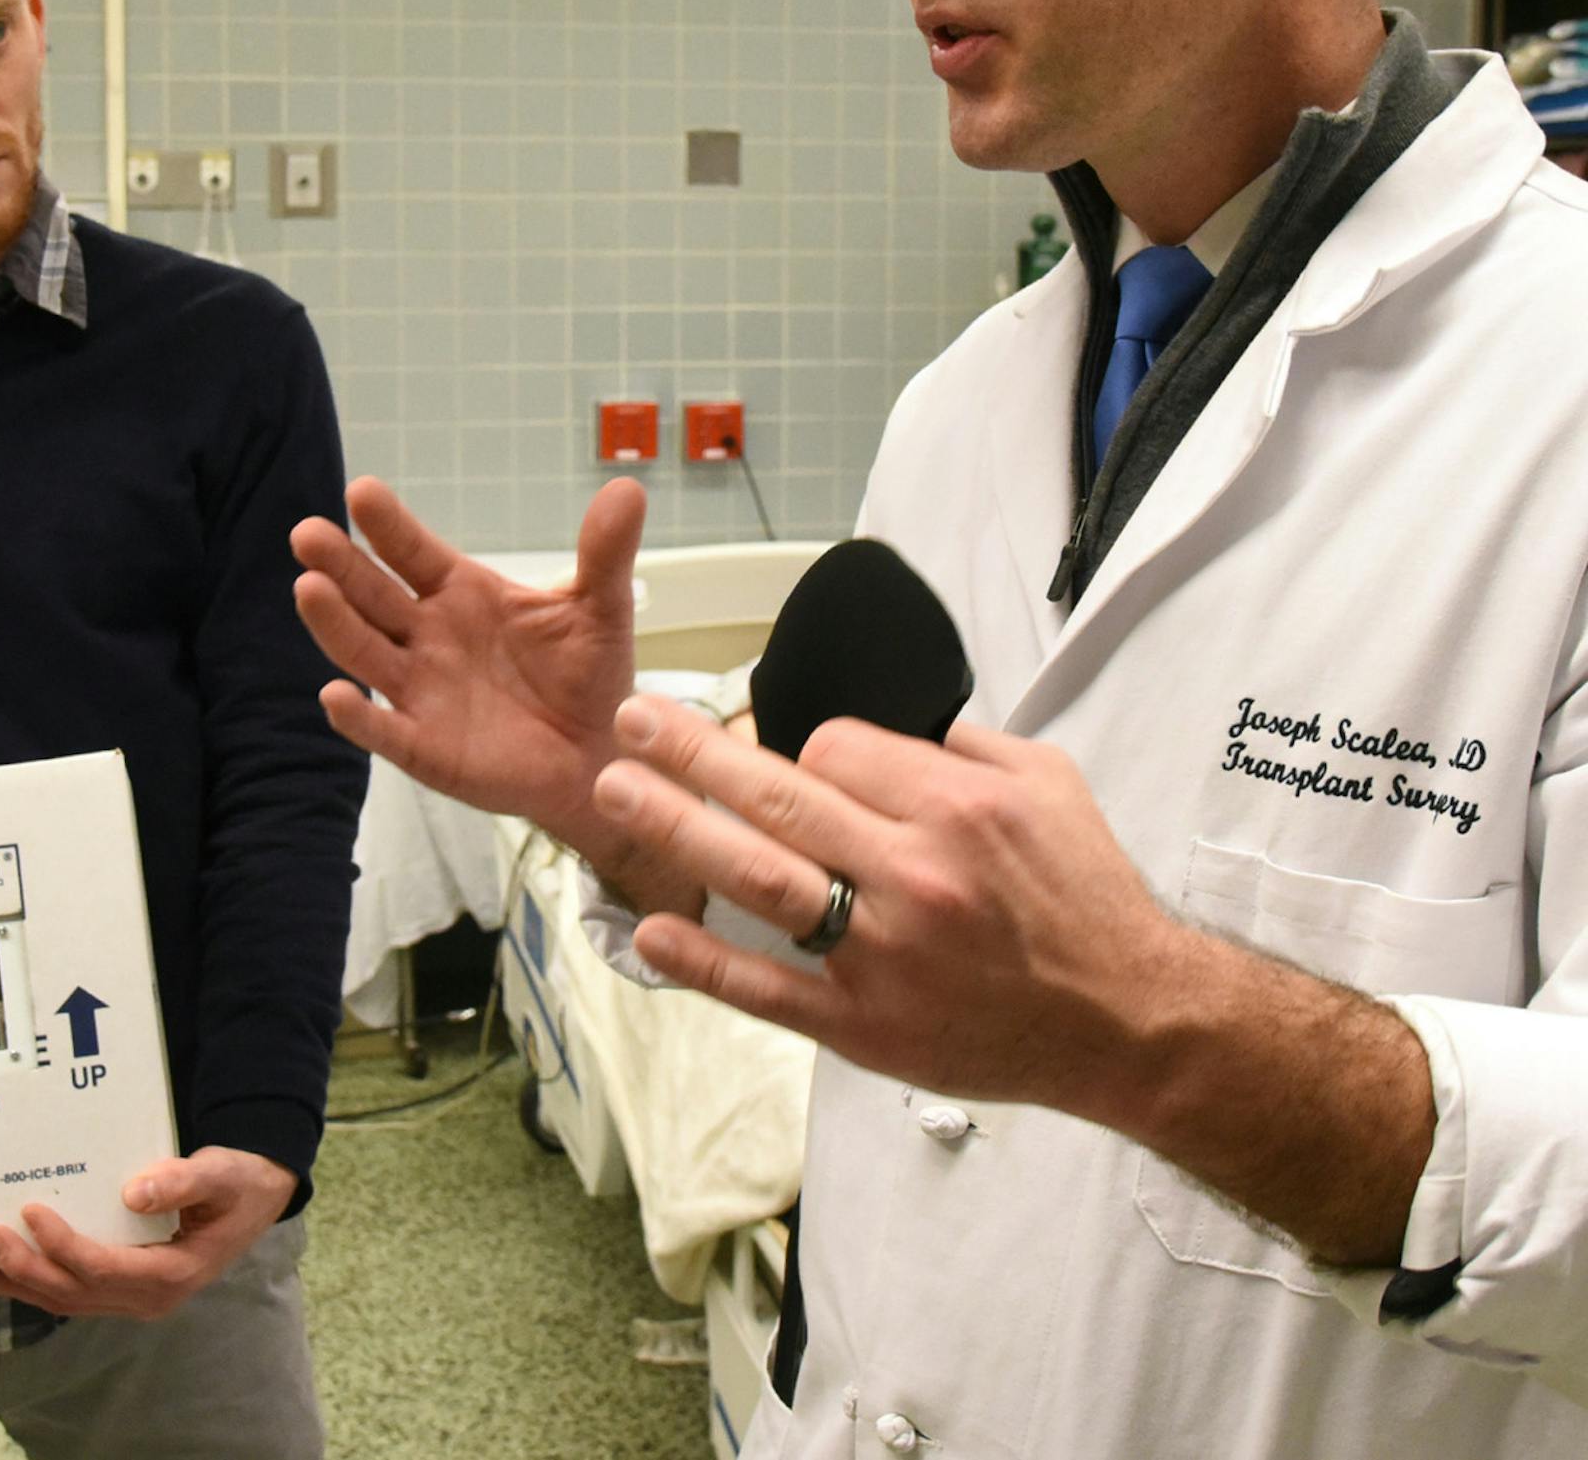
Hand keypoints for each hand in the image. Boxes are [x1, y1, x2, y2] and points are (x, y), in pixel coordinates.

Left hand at [0, 1146, 297, 1321]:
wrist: (255, 1197)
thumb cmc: (238, 1182)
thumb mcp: (220, 1175)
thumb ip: (182, 1182)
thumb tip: (134, 1191)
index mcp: (171, 1273)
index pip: (102, 1268)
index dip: (62, 1245)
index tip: (32, 1212)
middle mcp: (148, 1297)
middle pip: (74, 1292)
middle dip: (26, 1269)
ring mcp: (135, 1297)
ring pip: (67, 1300)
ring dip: (20, 1283)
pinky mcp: (125, 1287)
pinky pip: (74, 1291)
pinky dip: (38, 1281)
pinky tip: (9, 1269)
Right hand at [291, 476, 646, 855]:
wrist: (603, 755)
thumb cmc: (591, 675)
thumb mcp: (601, 608)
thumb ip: (604, 553)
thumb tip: (627, 487)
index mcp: (460, 593)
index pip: (412, 551)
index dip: (386, 525)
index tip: (360, 492)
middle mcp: (427, 636)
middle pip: (372, 595)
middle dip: (339, 565)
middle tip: (308, 534)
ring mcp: (419, 690)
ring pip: (364, 653)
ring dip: (334, 624)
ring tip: (308, 589)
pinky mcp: (424, 746)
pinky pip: (383, 731)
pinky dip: (357, 718)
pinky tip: (335, 696)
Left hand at [589, 693, 1180, 1114]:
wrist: (1128, 1020)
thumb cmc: (1086, 899)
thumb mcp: (1047, 783)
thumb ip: (963, 743)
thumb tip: (889, 721)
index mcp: (954, 807)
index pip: (833, 745)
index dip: (800, 740)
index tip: (790, 752)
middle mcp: (911, 874)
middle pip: (776, 793)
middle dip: (692, 748)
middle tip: (632, 718)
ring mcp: (882, 953)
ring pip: (757, 875)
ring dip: (675, 826)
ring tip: (615, 789)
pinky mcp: (864, 1025)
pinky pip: (767, 989)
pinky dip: (703, 961)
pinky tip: (649, 931)